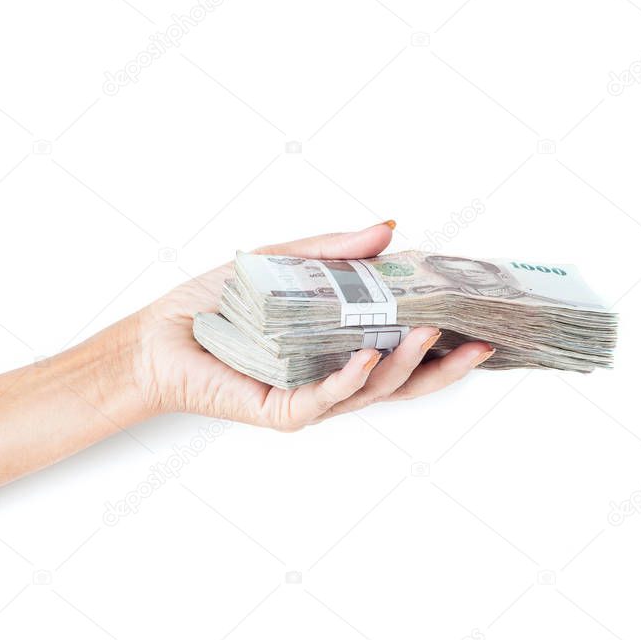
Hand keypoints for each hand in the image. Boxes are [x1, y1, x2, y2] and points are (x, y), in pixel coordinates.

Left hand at [132, 222, 494, 430]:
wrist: (161, 335)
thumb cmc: (220, 304)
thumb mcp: (285, 263)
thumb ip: (337, 253)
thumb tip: (390, 229)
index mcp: (342, 346)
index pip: (403, 346)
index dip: (443, 336)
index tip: (477, 315)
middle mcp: (335, 376)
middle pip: (403, 380)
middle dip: (445, 367)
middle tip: (479, 343)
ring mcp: (312, 397)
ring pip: (372, 390)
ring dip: (405, 365)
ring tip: (430, 334)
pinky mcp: (283, 410)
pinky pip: (325, 399)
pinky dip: (350, 380)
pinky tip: (367, 357)